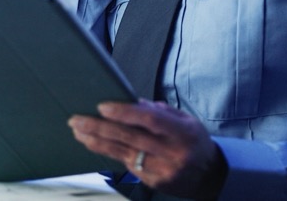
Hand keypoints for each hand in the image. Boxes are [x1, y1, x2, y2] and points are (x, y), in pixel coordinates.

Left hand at [68, 100, 226, 199]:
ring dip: (98, 142)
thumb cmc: (195, 142)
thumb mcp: (186, 120)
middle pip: (130, 138)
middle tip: (77, 120)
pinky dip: (111, 154)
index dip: (124, 112)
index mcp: (182, 132)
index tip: (102, 106)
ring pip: (123, 154)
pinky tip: (97, 145)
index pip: (149, 120)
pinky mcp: (153, 183)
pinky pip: (128, 165)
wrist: (209, 176)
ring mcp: (161, 170)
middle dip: (100, 127)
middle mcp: (172, 153)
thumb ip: (159, 111)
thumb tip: (131, 103)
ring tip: (79, 132)